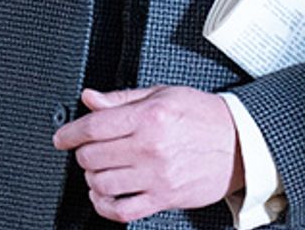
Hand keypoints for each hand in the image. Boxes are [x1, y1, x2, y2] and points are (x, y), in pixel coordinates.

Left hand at [51, 85, 244, 221]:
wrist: (241, 143)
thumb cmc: (204, 117)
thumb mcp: (165, 94)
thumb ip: (123, 98)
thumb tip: (90, 99)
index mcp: (151, 116)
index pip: (94, 126)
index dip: (70, 133)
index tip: (63, 137)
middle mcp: (152, 147)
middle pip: (92, 157)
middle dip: (83, 154)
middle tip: (89, 150)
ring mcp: (157, 175)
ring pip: (101, 184)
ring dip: (93, 178)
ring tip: (100, 170)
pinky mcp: (164, 198)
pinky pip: (121, 210)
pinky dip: (104, 205)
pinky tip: (104, 195)